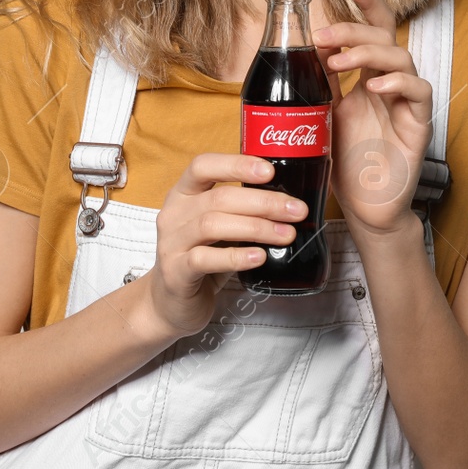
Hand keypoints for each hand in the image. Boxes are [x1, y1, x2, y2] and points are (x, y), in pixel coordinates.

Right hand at [139, 153, 308, 340]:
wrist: (172, 303)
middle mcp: (173, 214)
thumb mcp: (219, 227)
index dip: (236, 165)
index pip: (203, 165)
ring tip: (286, 235)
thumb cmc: (202, 257)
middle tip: (296, 211)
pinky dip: (235, 256)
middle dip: (263, 202)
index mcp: (183, 194)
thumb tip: (288, 203)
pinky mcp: (175, 272)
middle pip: (218, 198)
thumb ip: (240, 211)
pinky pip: (204, 259)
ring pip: (212, 225)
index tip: (270, 171)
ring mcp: (171, 243)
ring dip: (255, 228)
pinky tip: (259, 257)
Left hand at [313, 0, 434, 236]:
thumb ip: (319, 81)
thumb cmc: (345, 161)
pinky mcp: (418, 124)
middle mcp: (389, 84)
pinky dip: (398, 82)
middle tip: (324, 36)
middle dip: (356, 29)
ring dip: (369, 52)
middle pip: (386, 37)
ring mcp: (406, 103)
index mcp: (368, 77)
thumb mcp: (323, 114)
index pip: (374, 30)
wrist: (364, 207)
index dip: (367, 5)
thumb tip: (303, 46)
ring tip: (340, 61)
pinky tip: (376, 86)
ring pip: (402, 58)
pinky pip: (419, 92)